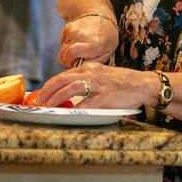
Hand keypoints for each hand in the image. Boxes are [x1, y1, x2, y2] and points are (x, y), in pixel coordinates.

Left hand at [38, 62, 154, 108]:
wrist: (143, 84)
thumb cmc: (124, 82)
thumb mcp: (103, 74)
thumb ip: (88, 79)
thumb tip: (71, 90)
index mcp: (89, 67)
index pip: (64, 75)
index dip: (50, 85)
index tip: (42, 93)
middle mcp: (91, 73)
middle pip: (62, 79)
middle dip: (47, 90)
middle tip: (39, 100)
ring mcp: (97, 85)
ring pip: (69, 88)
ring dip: (55, 98)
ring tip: (47, 106)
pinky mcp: (104, 97)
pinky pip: (84, 104)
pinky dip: (73, 109)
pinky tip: (66, 114)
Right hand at [57, 15, 118, 66]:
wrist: (103, 19)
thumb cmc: (107, 38)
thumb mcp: (106, 54)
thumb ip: (92, 62)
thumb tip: (78, 67)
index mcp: (92, 44)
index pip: (71, 54)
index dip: (69, 62)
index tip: (74, 64)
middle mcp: (80, 35)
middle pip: (63, 54)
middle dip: (67, 60)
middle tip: (77, 59)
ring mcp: (73, 30)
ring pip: (62, 49)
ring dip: (68, 52)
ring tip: (80, 49)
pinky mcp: (68, 27)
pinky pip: (62, 42)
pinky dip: (68, 44)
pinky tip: (77, 42)